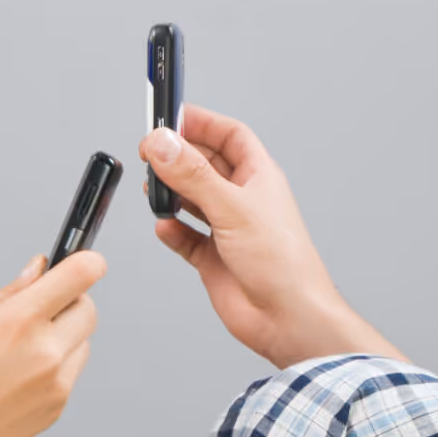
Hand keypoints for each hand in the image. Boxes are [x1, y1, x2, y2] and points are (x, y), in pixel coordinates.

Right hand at [0, 249, 104, 436]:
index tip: (85, 261)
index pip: (79, 277)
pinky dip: (54, 367)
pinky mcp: (58, 407)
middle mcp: (44, 352)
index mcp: (17, 323)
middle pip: (88, 309)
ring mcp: (56, 384)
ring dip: (63, 336)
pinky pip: (70, 373)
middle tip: (41, 308)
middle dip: (71, 301)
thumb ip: (9, 295)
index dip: (87, 263)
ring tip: (18, 352)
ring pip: (82, 341)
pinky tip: (16, 379)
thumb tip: (39, 268)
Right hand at [140, 106, 398, 368]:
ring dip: (170, 193)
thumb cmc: (282, 264)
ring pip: (192, 199)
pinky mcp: (215, 259)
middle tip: (150, 153)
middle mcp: (243, 200)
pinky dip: (172, 231)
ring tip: (153, 190)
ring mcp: (229, 229)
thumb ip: (193, 175)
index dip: (200, 122)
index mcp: (258, 177)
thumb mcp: (233, 208)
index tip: (169, 117)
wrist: (287, 318)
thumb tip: (163, 143)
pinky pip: (186, 237)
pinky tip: (165, 228)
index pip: (229, 135)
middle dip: (177, 156)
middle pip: (205, 164)